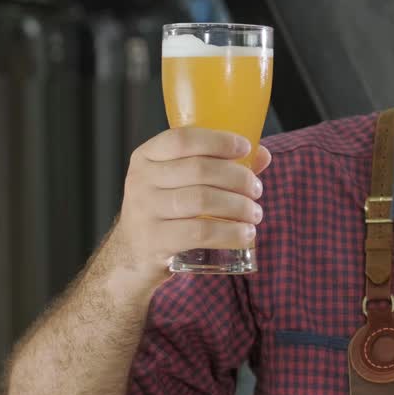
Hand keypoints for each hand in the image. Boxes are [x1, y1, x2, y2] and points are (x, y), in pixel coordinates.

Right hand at [98, 128, 272, 289]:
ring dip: (238, 206)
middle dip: (238, 178)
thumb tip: (262, 154)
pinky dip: (229, 232)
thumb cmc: (166, 210)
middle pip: (199, 169)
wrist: (131, 255)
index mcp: (147, 156)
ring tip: (255, 213)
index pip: (183, 139)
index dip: (218, 141)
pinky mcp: (154, 241)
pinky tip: (246, 234)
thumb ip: (219, 165)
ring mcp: (144, 211)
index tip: (245, 148)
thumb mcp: (181, 183)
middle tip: (256, 189)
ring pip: (202, 200)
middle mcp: (141, 180)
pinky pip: (199, 232)